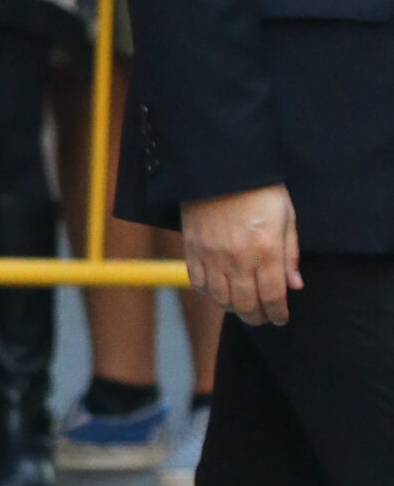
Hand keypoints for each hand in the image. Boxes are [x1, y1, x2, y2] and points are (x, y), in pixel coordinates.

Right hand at [180, 184, 301, 326]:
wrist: (222, 167)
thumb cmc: (260, 189)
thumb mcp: (286, 217)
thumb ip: (290, 254)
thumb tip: (294, 286)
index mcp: (266, 249)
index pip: (272, 296)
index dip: (278, 313)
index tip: (281, 318)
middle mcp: (238, 258)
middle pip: (246, 304)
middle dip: (257, 317)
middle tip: (263, 317)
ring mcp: (212, 255)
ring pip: (221, 299)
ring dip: (234, 307)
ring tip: (242, 304)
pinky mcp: (193, 249)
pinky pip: (198, 283)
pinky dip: (210, 293)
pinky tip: (219, 290)